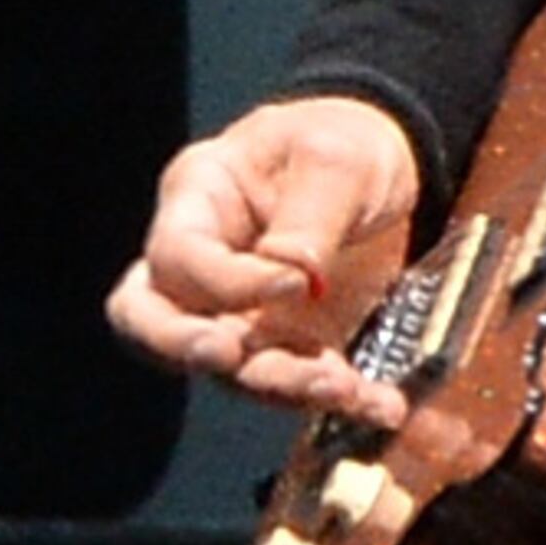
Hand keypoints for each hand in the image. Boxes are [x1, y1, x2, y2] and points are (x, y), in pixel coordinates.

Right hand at [106, 96, 422, 426]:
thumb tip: (293, 280)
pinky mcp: (287, 341)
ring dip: (284, 385)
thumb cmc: (346, 141)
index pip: (179, 257)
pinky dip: (340, 399)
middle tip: (230, 356)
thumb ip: (307, 219)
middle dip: (185, 348)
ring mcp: (240, 310)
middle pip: (150, 320)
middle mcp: (203, 262)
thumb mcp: (336, 160)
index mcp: (198, 198)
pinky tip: (383, 403)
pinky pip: (297, 384)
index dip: (228, 282)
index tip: (302, 282)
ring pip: (231, 368)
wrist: (394, 162)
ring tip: (345, 387)